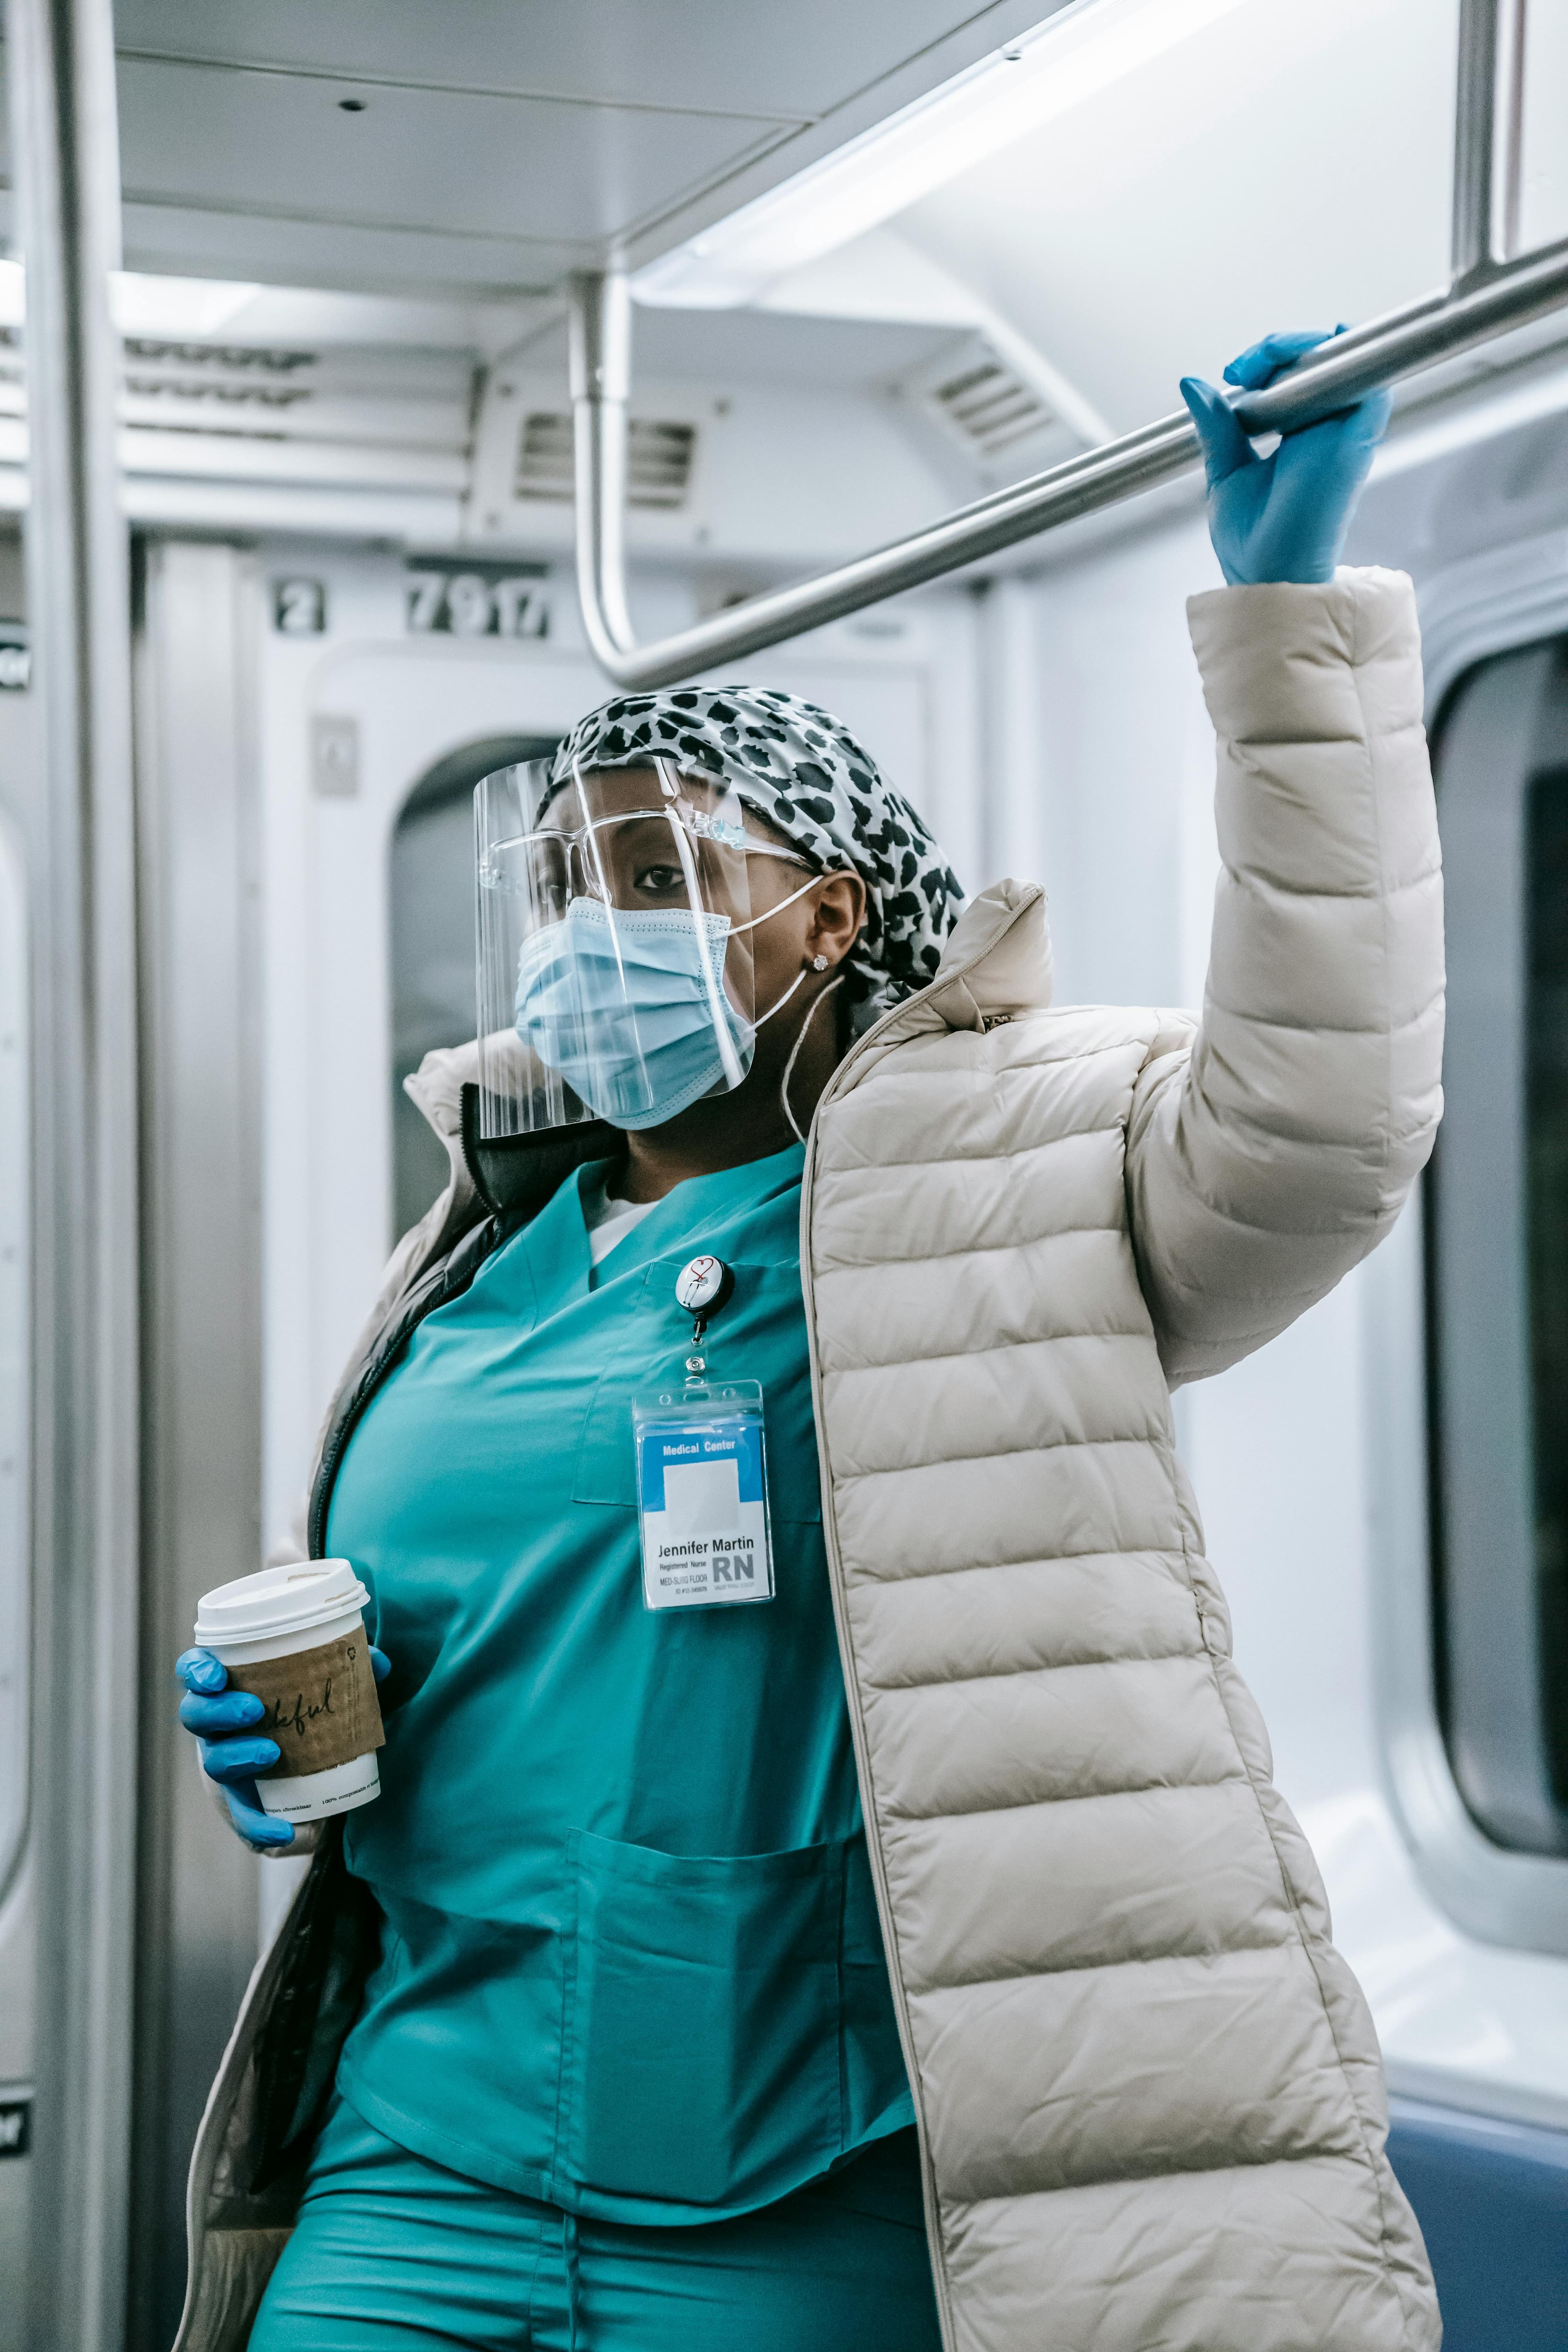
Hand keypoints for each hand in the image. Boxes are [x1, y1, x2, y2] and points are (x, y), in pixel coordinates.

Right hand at [176, 1642, 390, 1853]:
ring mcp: (226, 1767)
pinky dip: (261, 1827)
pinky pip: (244, 1820)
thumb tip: (379, 1662)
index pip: (196, 1671)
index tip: (214, 1675)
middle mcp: (219, 1727)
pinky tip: (285, 1831)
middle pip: (196, 1715)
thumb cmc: (312, 1715)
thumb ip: (353, 1672)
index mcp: (230, 1689)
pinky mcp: (242, 1805)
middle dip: (218, 1711)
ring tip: (272, 1754)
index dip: (196, 1670)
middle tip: (253, 1710)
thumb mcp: (330, 1691)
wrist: (317, 1774)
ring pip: (214, 1762)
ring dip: (237, 1756)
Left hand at [1179, 328, 1390, 585]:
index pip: (1293, 376)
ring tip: (1261, 364)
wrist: (1267, 574)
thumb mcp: (1226, 471)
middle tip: (1244, 368)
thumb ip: (1217, 427)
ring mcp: (1343, 432)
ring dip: (1303, 347)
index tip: (1234, 373)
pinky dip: (1347, 358)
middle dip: (1279, 348)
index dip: (1268, 359)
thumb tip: (1194, 386)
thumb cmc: (1253, 541)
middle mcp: (1323, 429)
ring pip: (1341, 362)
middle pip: (1317, 361)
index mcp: (1296, 435)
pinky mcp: (1357, 439)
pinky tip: (1313, 353)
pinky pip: (1370, 383)